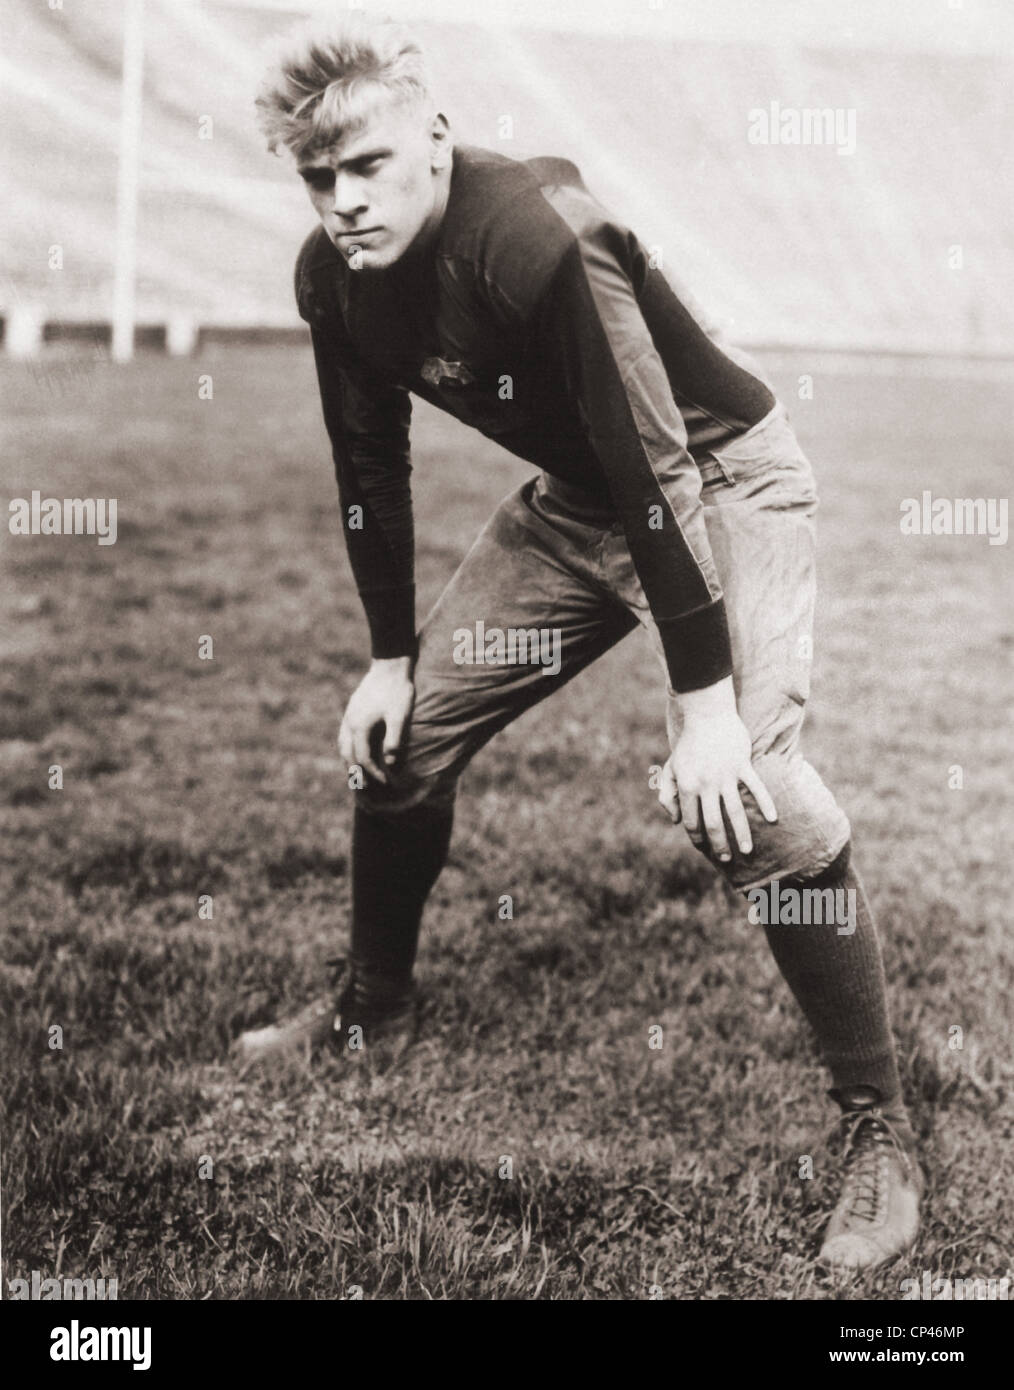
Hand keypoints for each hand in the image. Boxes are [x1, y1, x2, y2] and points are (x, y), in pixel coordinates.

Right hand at [338, 656, 414, 784]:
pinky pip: (344, 736)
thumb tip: (390, 763)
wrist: (390, 665)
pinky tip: (356, 752)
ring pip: (343, 746)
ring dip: (348, 763)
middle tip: (365, 789)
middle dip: (356, 773)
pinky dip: (348, 749)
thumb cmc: (398, 690)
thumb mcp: (400, 715)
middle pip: (347, 755)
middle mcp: (350, 723)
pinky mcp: (352, 711)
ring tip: (356, 776)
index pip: (363, 758)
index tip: (386, 783)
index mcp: (360, 727)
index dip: (373, 773)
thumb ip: (395, 739)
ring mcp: (348, 717)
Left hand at [658, 677, 776, 860]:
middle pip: (714, 822)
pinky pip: (756, 788)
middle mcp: (706, 783)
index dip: (696, 837)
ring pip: (735, 811)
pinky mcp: (742, 765)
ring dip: (741, 833)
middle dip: (720, 844)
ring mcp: (726, 775)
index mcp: (687, 786)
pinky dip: (765, 803)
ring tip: (747, 850)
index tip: (703, 848)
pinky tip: (772, 819)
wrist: (707, 715)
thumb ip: (668, 796)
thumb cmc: (688, 745)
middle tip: (727, 858)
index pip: (691, 820)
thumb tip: (675, 821)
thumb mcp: (671, 769)